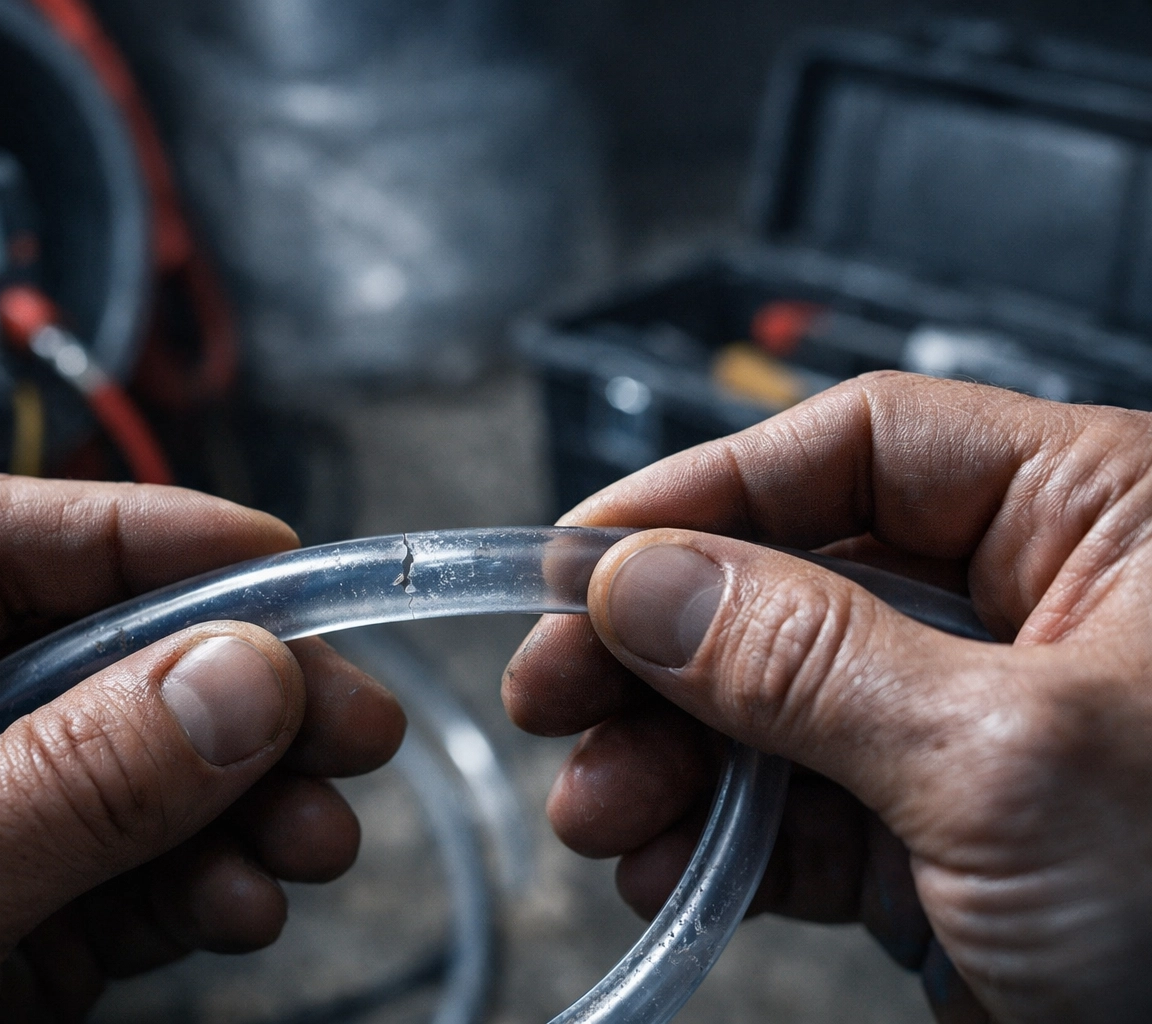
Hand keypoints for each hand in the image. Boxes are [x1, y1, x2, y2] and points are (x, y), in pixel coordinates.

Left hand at [0, 476, 404, 1022]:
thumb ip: (79, 778)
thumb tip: (249, 675)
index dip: (149, 540)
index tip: (279, 558)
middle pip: (93, 661)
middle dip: (232, 697)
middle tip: (348, 720)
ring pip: (130, 774)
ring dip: (240, 805)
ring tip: (316, 839)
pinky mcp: (0, 923)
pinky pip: (125, 876)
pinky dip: (200, 887)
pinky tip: (245, 903)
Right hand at [505, 373, 1151, 1022]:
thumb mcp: (1004, 763)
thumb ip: (804, 660)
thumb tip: (642, 583)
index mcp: (1099, 520)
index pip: (860, 448)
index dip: (705, 492)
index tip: (583, 555)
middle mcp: (1036, 607)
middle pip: (794, 580)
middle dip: (664, 649)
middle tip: (555, 692)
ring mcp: (985, 729)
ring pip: (783, 704)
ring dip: (673, 757)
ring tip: (600, 809)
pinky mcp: (955, 836)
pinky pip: (810, 808)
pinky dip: (728, 838)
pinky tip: (666, 863)